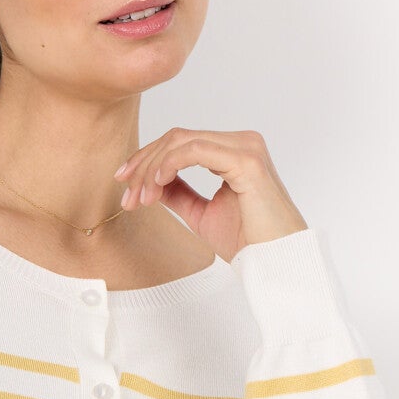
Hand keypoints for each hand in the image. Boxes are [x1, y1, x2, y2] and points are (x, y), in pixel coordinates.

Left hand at [114, 128, 308, 263]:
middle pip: (177, 138)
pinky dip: (170, 163)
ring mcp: (246, 147)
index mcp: (233, 151)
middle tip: (127, 196)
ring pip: (182, 141)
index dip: (147, 160)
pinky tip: (157, 183)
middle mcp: (241, 142)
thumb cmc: (247, 240)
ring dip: (152, 168)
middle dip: (144, 165)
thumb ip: (178, 192)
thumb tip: (151, 181)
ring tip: (141, 198)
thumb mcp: (200, 213)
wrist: (274, 260)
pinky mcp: (246, 160)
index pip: (181, 142)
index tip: (124, 184)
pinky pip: (197, 150)